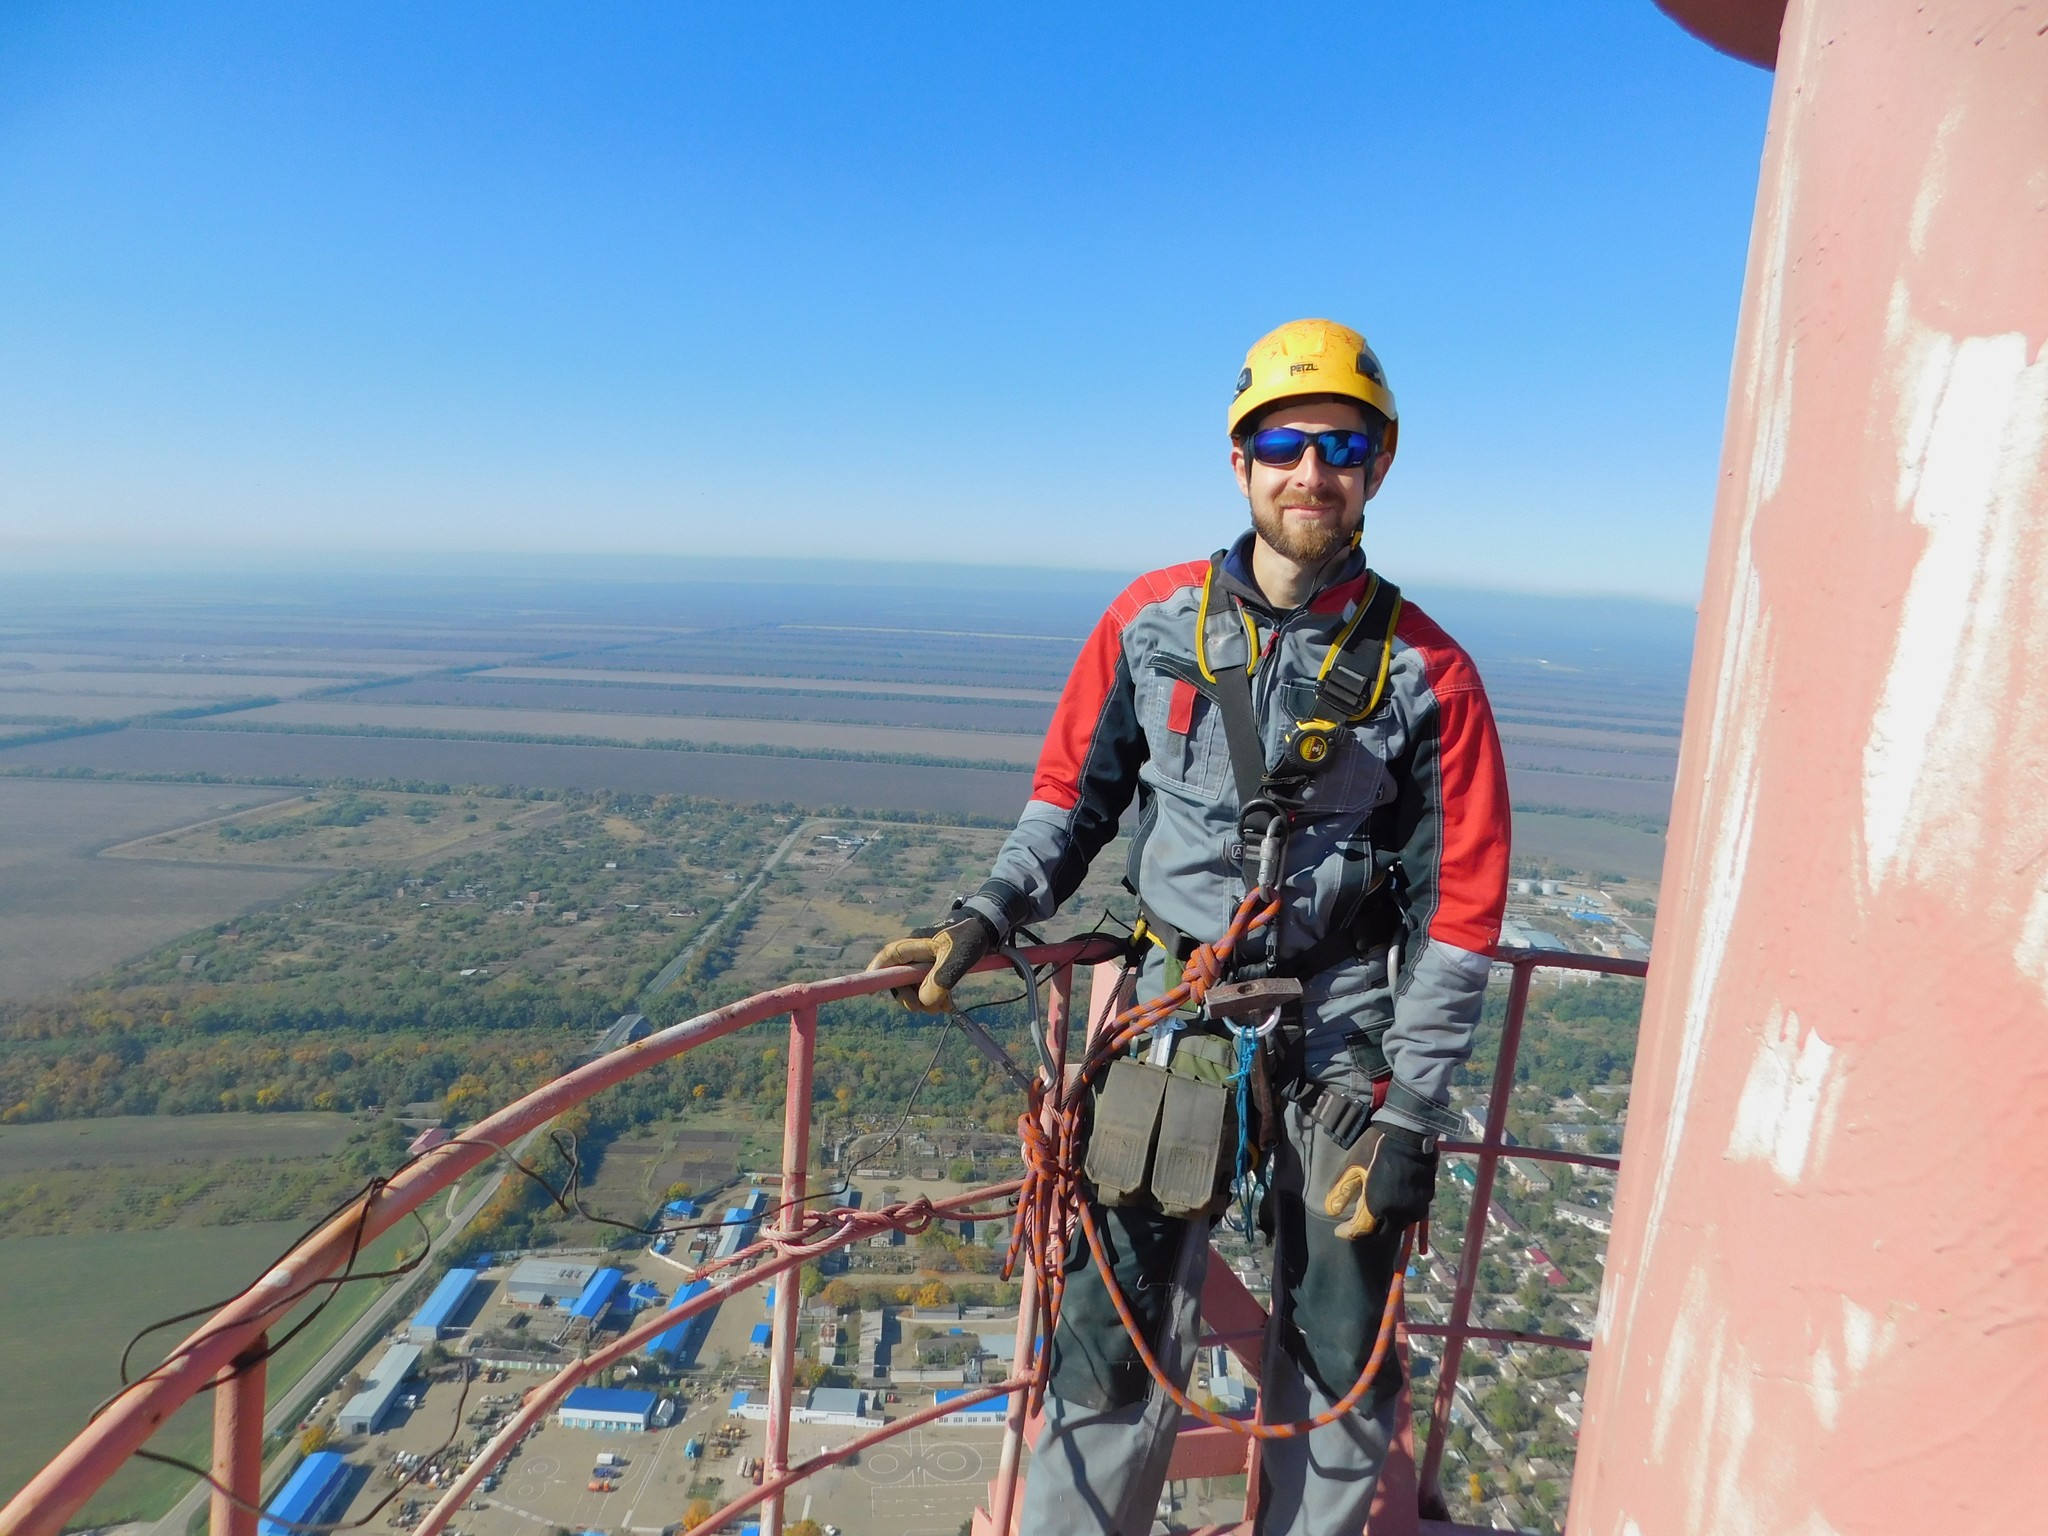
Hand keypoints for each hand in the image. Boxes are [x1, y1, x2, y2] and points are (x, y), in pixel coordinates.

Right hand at [866, 912, 997, 1012]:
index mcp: (915, 944)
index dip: (876, 973)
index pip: (888, 957)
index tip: (870, 991)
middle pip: (900, 980)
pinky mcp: (936, 970)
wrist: (989, 927)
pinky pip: (929, 989)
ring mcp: (925, 962)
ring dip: (927, 1001)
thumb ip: (942, 978)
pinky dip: (936, 999)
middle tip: (927, 1008)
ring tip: (945, 1006)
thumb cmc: (971, 935)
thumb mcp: (959, 956)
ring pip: (915, 988)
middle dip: (911, 997)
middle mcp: (916, 953)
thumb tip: (925, 1001)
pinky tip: (948, 1004)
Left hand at [1322, 1123, 1436, 1239]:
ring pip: (1399, 1224)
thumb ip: (1342, 1192)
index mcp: (1378, 1208)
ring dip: (1387, 1222)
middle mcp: (1398, 1214)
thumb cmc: (1376, 1149)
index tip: (1339, 1230)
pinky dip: (1401, 1213)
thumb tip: (1331, 1211)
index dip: (1348, 1232)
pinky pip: (1412, 1214)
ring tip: (1377, 1212)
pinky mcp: (1427, 1199)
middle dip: (1369, 1230)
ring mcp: (1415, 1208)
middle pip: (1381, 1232)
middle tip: (1358, 1222)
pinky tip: (1395, 1202)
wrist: (1409, 1134)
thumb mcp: (1353, 1167)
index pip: (1360, 1230)